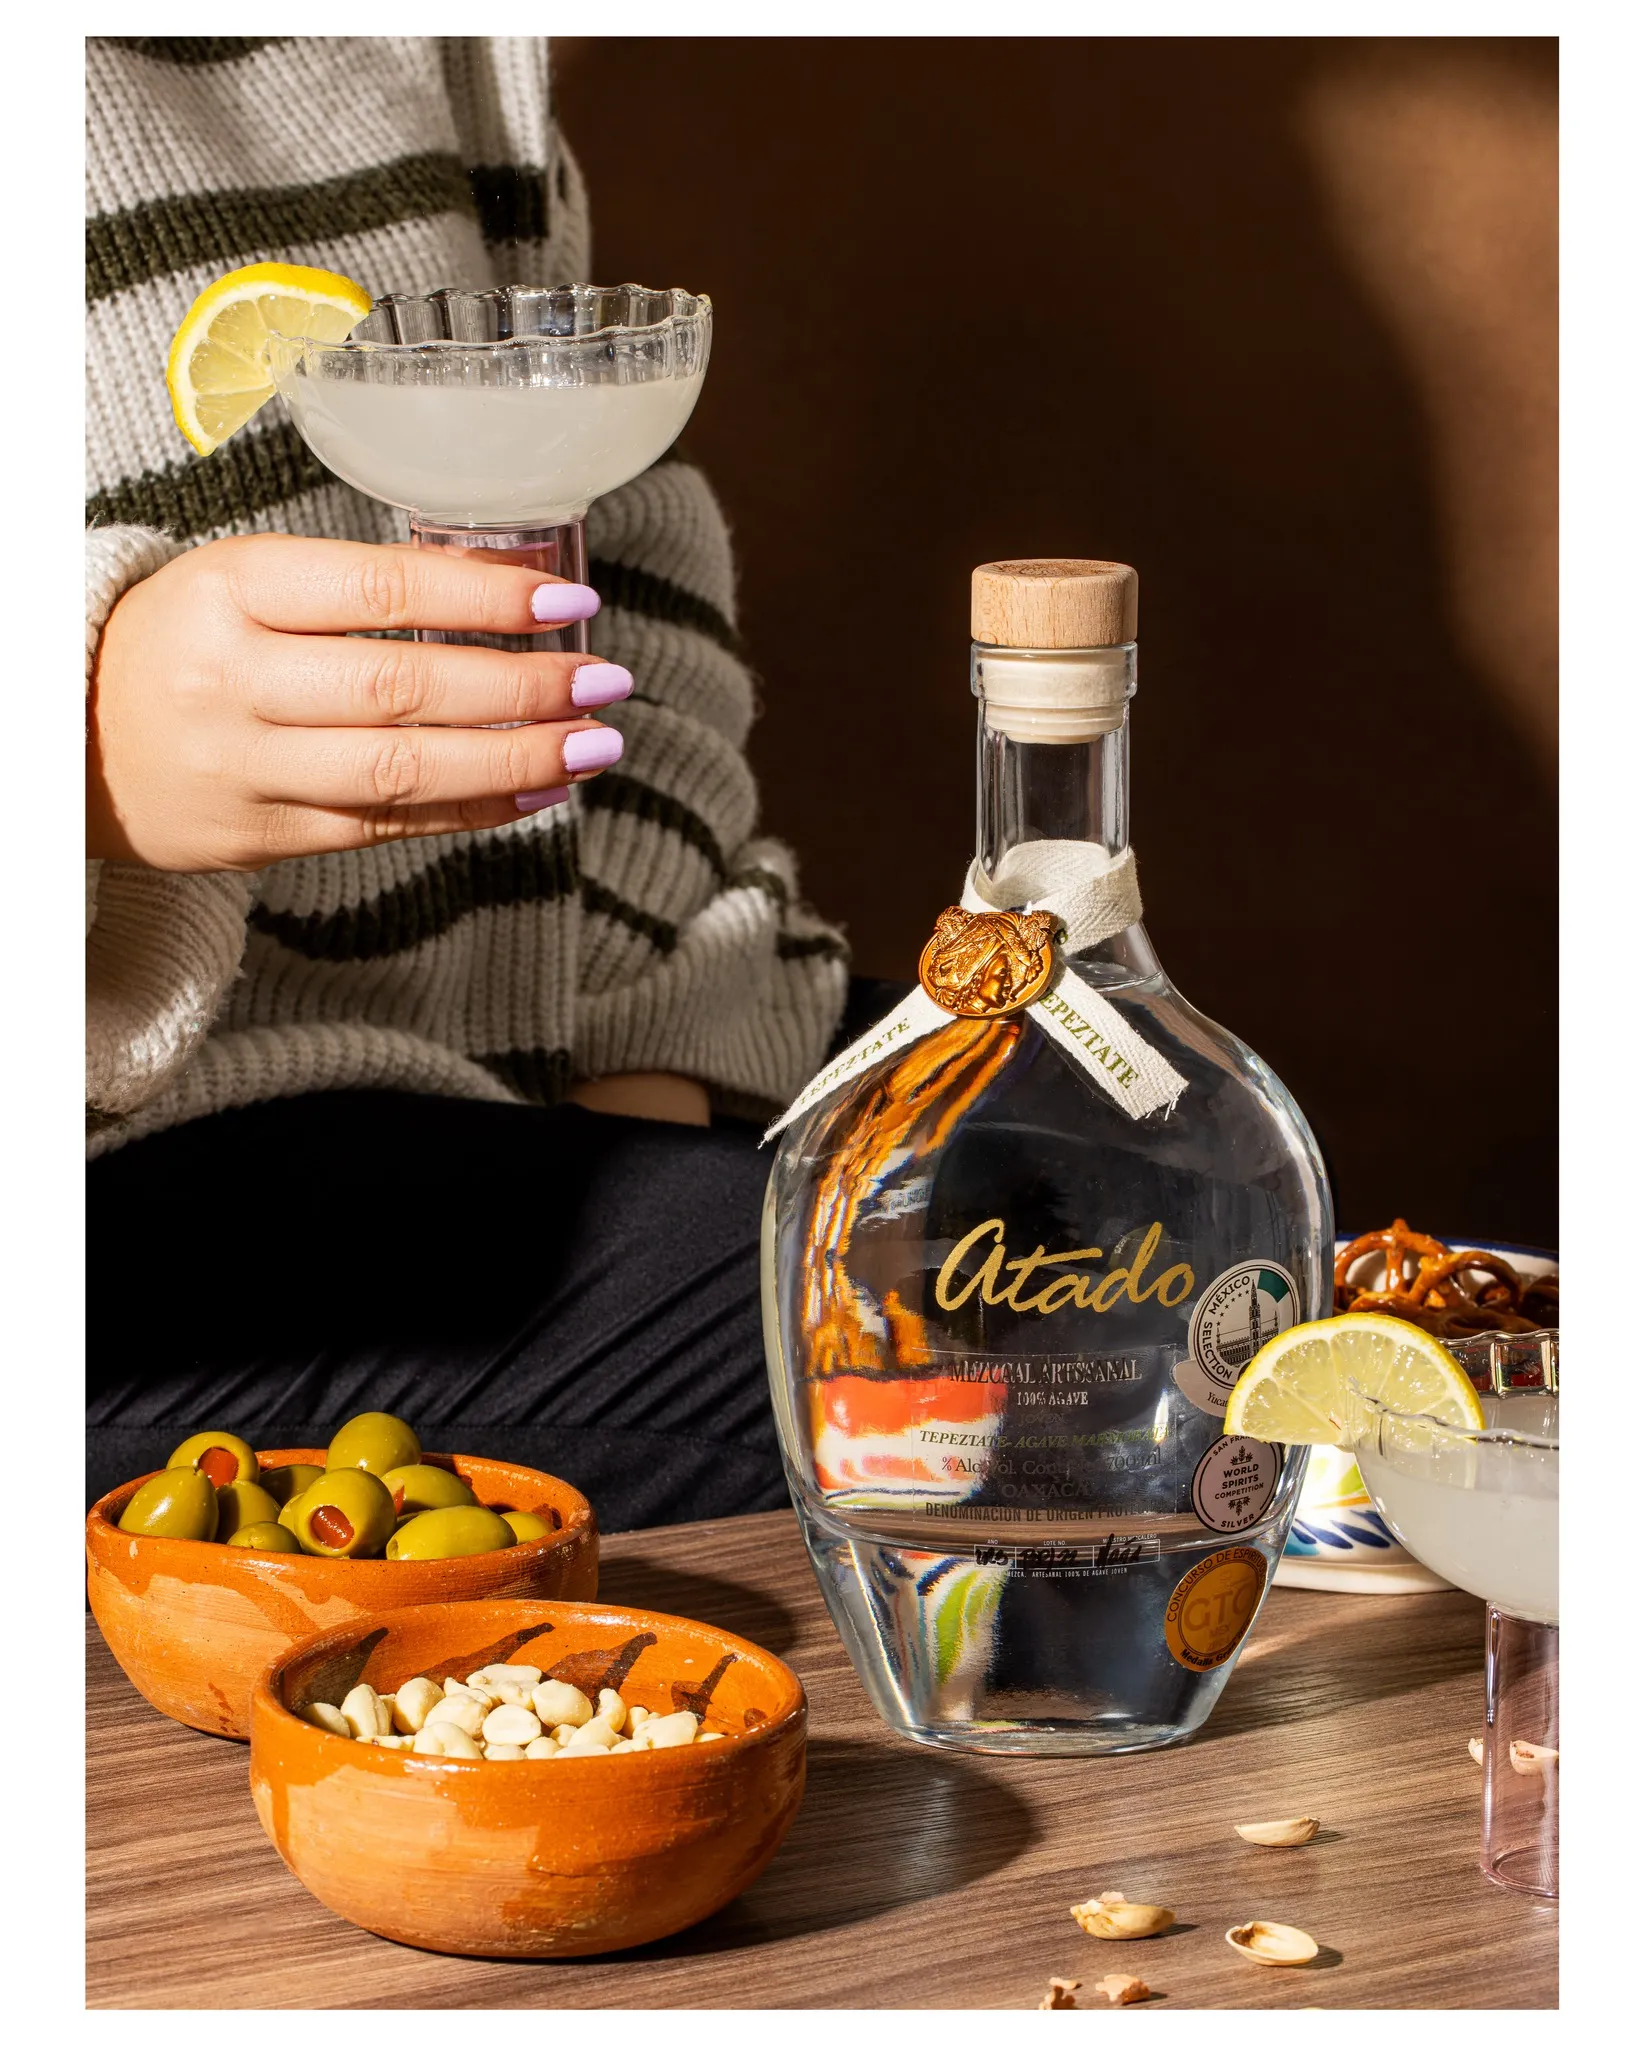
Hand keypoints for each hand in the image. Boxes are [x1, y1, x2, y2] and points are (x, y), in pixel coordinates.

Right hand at [87, 533, 632, 870]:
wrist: (68, 737)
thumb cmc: (180, 641)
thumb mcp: (245, 581)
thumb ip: (358, 588)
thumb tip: (506, 586)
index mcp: (230, 591)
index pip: (380, 589)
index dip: (486, 597)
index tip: (571, 599)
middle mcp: (234, 682)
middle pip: (406, 689)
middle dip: (524, 688)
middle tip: (606, 679)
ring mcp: (245, 770)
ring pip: (404, 771)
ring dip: (516, 759)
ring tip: (593, 742)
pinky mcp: (258, 838)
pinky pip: (385, 827)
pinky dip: (472, 811)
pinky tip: (537, 790)